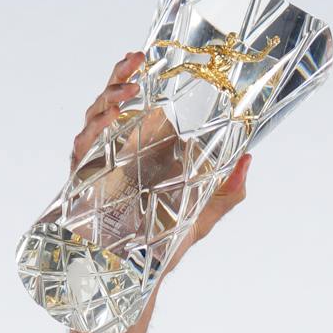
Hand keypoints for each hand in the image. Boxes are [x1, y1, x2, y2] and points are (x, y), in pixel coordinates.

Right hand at [68, 50, 251, 265]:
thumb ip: (227, 192)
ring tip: (128, 90)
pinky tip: (110, 120)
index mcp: (142, 149)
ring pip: (95, 116)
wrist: (138, 275)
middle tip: (135, 62)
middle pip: (111, 101)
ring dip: (109, 98)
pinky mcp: (84, 178)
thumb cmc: (165, 244)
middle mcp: (117, 149)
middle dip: (119, 77)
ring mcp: (99, 161)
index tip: (145, 58)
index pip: (135, 104)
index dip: (135, 77)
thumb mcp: (204, 215)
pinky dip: (94, 129)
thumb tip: (248, 160)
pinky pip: (83, 145)